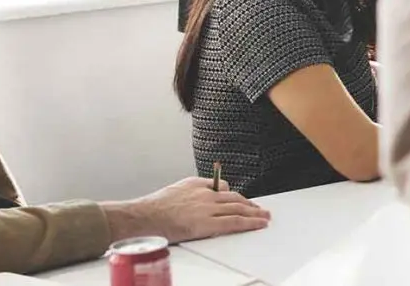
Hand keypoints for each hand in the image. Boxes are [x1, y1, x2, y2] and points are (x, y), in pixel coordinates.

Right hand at [103, 177, 270, 242]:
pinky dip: (249, 223)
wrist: (144, 216)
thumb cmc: (154, 208)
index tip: (241, 201)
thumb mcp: (175, 191)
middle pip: (234, 197)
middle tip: (260, 209)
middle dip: (249, 204)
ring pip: (238, 208)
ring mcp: (208, 208)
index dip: (234, 196)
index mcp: (197, 184)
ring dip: (255, 213)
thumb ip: (190, 193)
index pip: (222, 187)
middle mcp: (205, 193)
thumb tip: (199, 198)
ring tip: (264, 217)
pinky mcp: (207, 224)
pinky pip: (234, 222)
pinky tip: (258, 224)